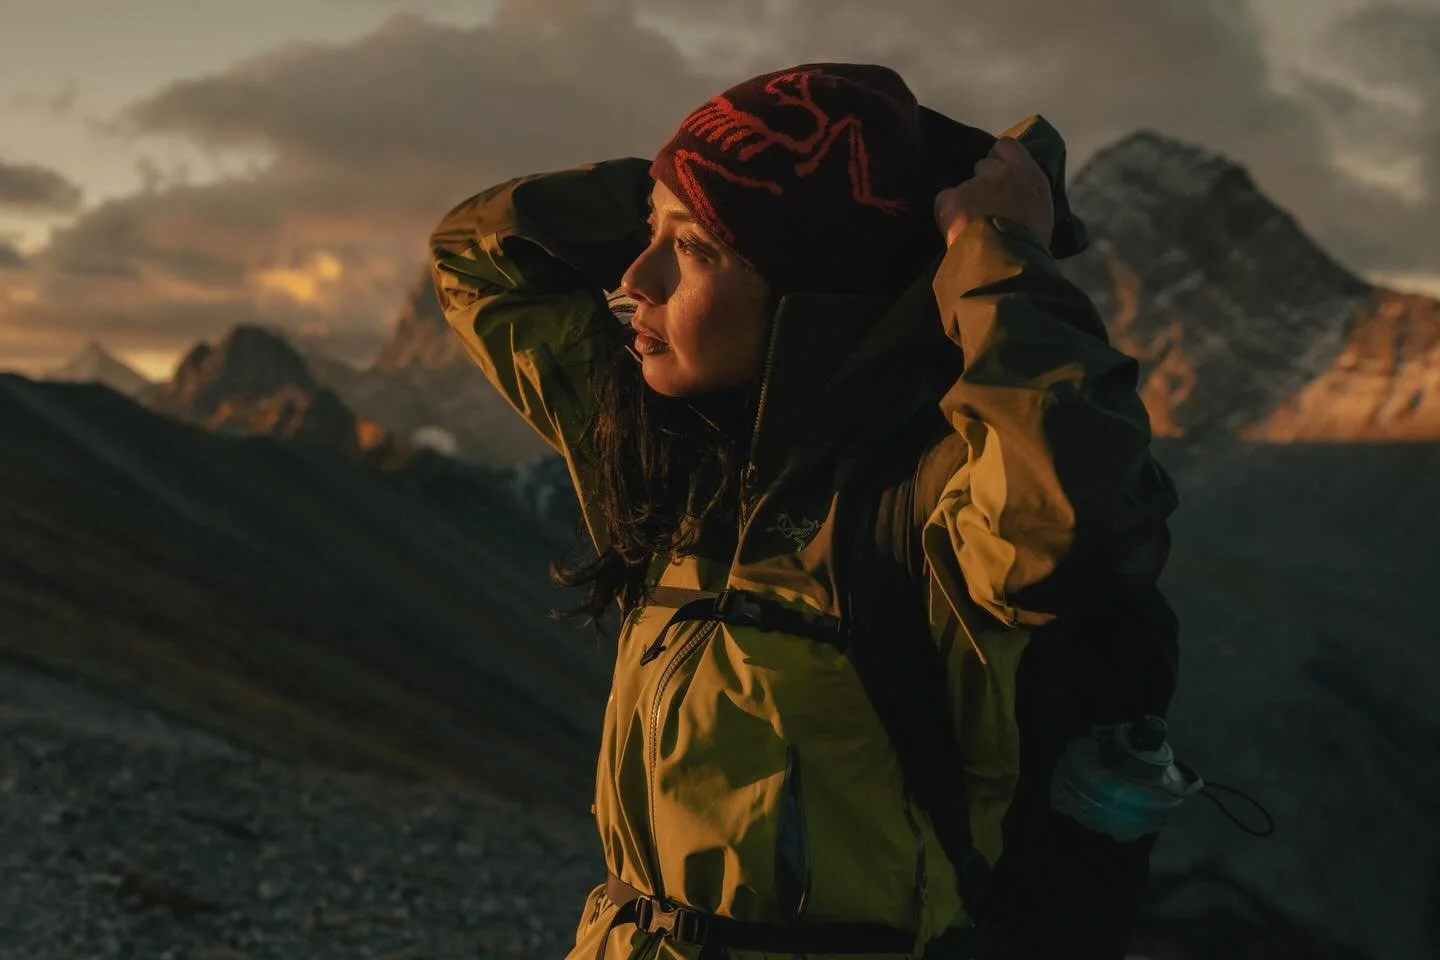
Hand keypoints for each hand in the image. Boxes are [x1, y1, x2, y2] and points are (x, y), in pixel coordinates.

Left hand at [933, 137, 1053, 248]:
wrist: (1006, 265)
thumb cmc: (1029, 248)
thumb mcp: (1040, 216)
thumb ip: (1026, 198)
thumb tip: (1016, 198)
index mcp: (1031, 177)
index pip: (1007, 146)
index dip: (997, 159)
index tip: (995, 175)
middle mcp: (1004, 173)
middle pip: (982, 165)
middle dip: (979, 182)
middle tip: (981, 206)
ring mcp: (977, 183)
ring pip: (961, 185)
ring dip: (962, 200)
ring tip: (967, 225)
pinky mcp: (954, 197)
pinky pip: (943, 201)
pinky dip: (945, 214)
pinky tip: (953, 232)